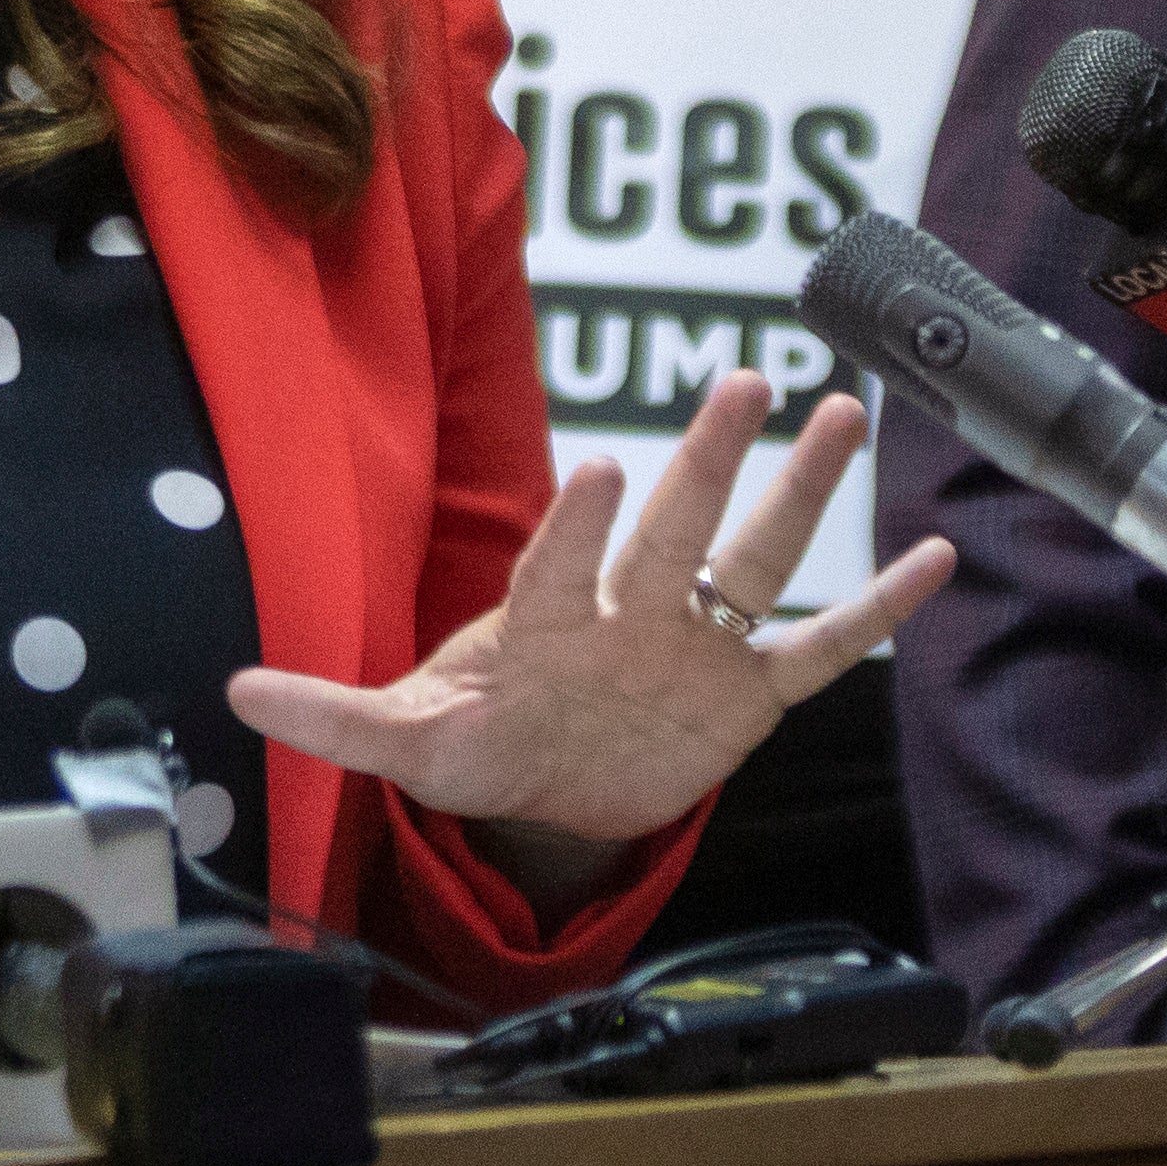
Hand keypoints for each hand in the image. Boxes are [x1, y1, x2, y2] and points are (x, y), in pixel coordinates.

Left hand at [227, 374, 954, 859]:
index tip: (601, 469)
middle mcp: (631, 613)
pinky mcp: (747, 693)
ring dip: (799, 492)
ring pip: (756, 559)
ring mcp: (696, 645)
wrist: (550, 786)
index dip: (577, 526)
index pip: (562, 565)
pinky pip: (822, 649)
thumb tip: (234, 696)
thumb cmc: (480, 741)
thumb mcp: (408, 741)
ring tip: (842, 411)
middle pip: (672, 530)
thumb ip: (334, 717)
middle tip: (738, 379)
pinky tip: (933, 561)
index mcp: (547, 623)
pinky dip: (876, 609)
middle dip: (702, 460)